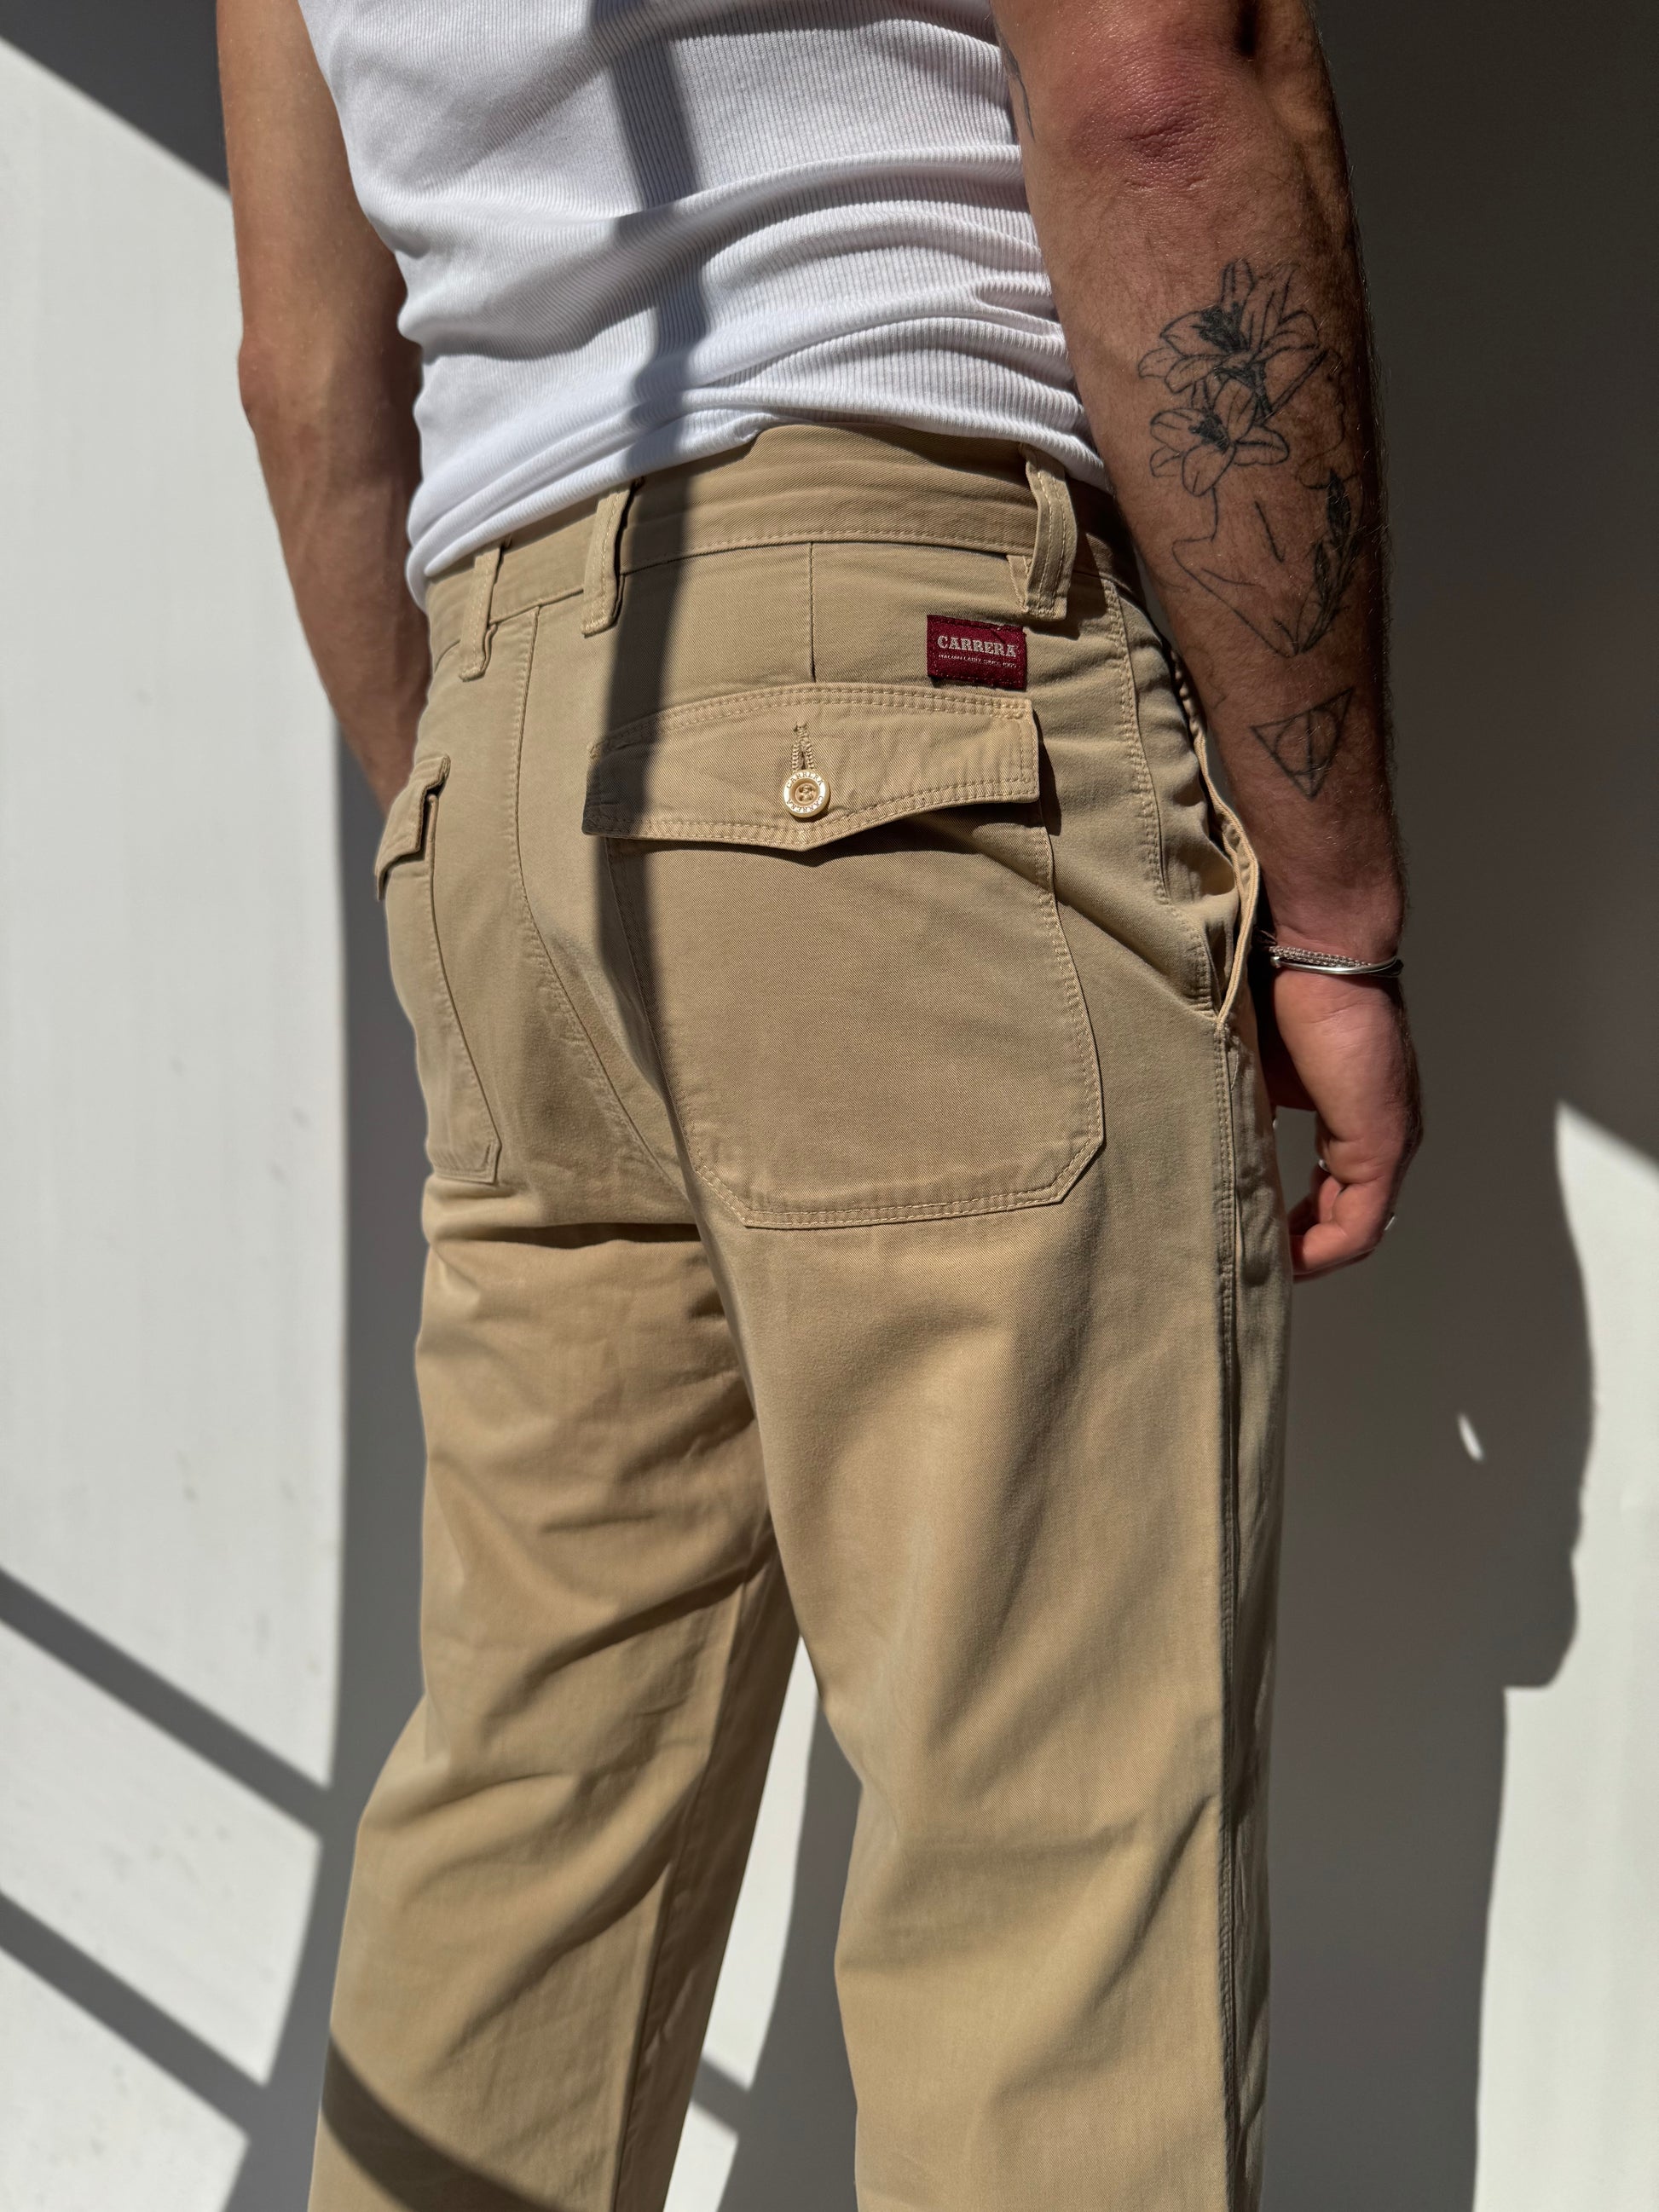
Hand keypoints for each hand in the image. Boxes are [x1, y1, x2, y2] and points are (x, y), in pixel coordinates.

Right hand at [1260, 967, 1421, 1278]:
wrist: (1314, 950)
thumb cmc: (1278, 988)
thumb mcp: (1255, 1068)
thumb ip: (1251, 1112)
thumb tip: (1215, 1147)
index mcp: (1354, 1111)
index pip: (1335, 1189)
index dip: (1295, 1224)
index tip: (1254, 1236)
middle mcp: (1381, 1131)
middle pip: (1346, 1216)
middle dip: (1300, 1246)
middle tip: (1255, 1265)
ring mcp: (1386, 1140)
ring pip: (1354, 1227)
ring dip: (1309, 1255)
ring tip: (1265, 1272)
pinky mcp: (1381, 1145)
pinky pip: (1357, 1225)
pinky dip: (1323, 1252)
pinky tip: (1286, 1264)